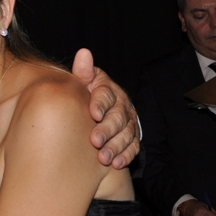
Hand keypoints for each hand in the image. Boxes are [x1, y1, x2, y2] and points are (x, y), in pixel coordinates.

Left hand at [71, 48, 139, 167]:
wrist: (91, 112)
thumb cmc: (84, 94)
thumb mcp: (83, 81)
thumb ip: (83, 71)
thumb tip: (84, 52)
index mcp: (108, 89)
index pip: (107, 95)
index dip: (100, 103)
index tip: (93, 113)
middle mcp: (121, 105)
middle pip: (118, 117)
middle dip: (107, 129)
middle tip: (95, 140)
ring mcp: (128, 122)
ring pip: (126, 134)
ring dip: (115, 146)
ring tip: (103, 157)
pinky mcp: (131, 137)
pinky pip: (132, 147)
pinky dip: (125, 156)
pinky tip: (116, 163)